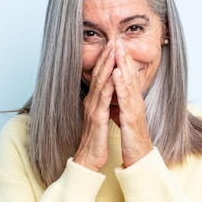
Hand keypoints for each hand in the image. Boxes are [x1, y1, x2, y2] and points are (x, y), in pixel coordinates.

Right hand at [73, 44, 115, 170]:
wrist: (88, 160)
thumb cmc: (95, 141)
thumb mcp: (100, 119)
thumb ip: (103, 106)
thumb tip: (108, 96)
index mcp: (94, 102)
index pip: (99, 77)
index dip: (105, 61)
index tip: (113, 47)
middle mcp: (91, 102)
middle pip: (98, 75)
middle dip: (106, 57)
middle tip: (113, 41)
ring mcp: (93, 109)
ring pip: (100, 82)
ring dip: (107, 65)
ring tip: (113, 51)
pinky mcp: (97, 118)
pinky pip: (103, 98)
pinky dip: (108, 84)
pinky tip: (113, 74)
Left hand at [112, 41, 153, 166]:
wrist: (139, 157)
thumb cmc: (132, 138)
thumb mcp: (125, 117)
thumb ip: (122, 104)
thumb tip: (117, 94)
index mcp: (133, 101)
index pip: (128, 77)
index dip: (123, 61)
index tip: (117, 45)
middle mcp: (136, 101)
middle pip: (130, 75)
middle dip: (124, 57)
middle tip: (119, 39)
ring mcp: (135, 108)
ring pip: (129, 83)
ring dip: (123, 65)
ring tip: (118, 50)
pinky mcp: (131, 117)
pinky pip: (125, 98)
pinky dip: (121, 84)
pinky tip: (117, 73)